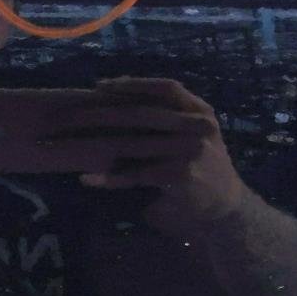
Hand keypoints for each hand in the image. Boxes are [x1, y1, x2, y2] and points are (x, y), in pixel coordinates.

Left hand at [67, 77, 247, 237]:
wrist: (226, 211)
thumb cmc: (201, 172)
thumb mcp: (194, 136)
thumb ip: (167, 122)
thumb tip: (116, 107)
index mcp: (200, 111)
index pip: (166, 88)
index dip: (132, 85)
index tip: (100, 86)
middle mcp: (197, 126)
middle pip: (143, 113)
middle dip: (104, 112)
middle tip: (72, 115)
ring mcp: (190, 150)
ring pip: (134, 143)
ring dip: (97, 144)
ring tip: (70, 144)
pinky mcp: (180, 176)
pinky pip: (137, 173)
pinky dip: (111, 177)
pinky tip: (88, 178)